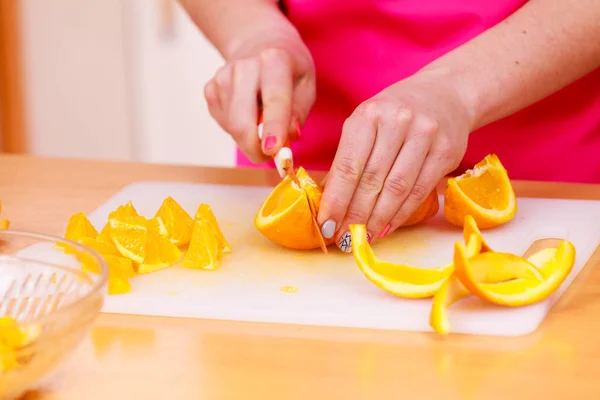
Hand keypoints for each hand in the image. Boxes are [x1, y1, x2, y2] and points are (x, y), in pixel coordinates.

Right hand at [204, 37, 315, 162]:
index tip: (273, 151)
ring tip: (263, 125)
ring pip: (232, 126)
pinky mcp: (211, 89)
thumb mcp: (306, 84)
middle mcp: (245, 66)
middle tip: (269, 157)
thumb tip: (290, 136)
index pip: (273, 100)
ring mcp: (223, 77)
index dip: (273, 128)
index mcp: (275, 60)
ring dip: (249, 139)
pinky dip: (238, 129)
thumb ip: (299, 111)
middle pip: (242, 121)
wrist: (260, 42)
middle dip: (254, 148)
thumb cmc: (289, 68)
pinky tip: (249, 114)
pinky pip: (223, 123)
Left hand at [317, 69, 474, 251]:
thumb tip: (331, 202)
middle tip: (343, 239)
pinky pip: (419, 191)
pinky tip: (386, 227)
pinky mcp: (446, 151)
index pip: (348, 166)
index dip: (336, 200)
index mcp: (368, 115)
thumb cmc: (394, 113)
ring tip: (363, 238)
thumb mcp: (366, 123)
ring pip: (396, 189)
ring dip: (377, 219)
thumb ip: (349, 157)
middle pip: (371, 180)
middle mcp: (397, 122)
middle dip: (354, 215)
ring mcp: (425, 135)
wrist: (445, 94)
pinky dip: (400, 214)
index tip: (325, 224)